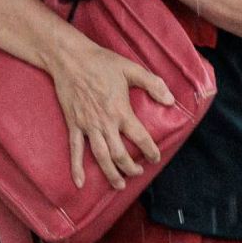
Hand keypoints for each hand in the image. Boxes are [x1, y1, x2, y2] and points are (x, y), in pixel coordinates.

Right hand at [47, 38, 175, 189]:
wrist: (70, 58)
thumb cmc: (102, 62)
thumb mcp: (131, 68)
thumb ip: (153, 84)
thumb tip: (171, 100)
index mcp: (121, 110)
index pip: (140, 137)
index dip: (150, 150)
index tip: (156, 158)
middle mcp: (105, 122)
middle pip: (119, 154)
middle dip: (130, 167)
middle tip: (138, 172)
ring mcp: (87, 125)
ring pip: (100, 156)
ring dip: (110, 173)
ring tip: (119, 184)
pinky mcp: (73, 124)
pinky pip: (74, 149)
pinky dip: (76, 167)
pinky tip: (80, 182)